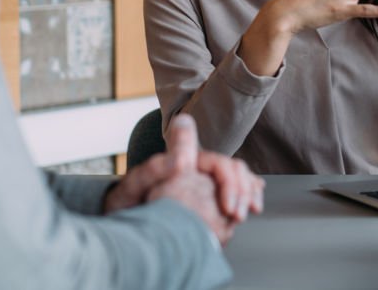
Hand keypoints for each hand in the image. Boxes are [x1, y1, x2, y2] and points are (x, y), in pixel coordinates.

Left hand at [105, 115, 261, 246]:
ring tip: (249, 211)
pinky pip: (238, 191)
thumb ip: (157, 167)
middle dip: (242, 191)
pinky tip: (252, 205)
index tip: (228, 208)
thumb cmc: (127, 202)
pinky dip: (249, 196)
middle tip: (237, 217)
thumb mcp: (136, 184)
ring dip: (249, 194)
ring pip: (240, 180)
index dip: (230, 182)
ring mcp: (207, 185)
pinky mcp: (211, 201)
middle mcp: (200, 171)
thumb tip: (182, 157)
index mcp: (186, 163)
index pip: (220, 164)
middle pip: (235, 171)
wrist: (125, 221)